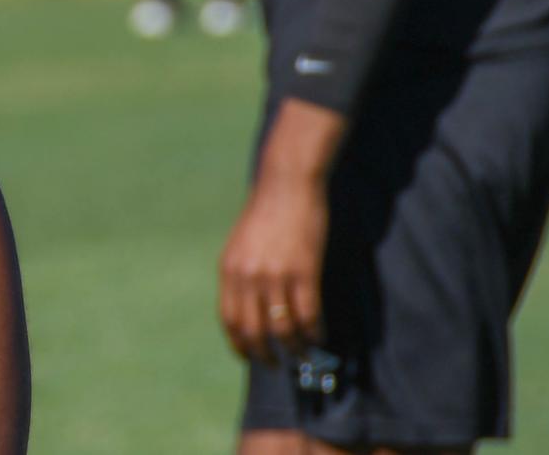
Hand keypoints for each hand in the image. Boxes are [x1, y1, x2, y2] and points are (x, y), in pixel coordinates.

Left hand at [218, 167, 327, 364]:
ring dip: (295, 348)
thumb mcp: (241, 244)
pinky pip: (308, 315)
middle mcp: (248, 276)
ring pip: (284, 328)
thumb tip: (248, 308)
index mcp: (229, 270)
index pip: (229, 320)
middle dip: (266, 354)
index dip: (240, 345)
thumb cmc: (266, 213)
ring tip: (304, 354)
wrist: (286, 184)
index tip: (251, 357)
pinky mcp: (303, 272)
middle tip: (278, 364)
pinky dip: (314, 331)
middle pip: (254, 331)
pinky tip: (320, 336)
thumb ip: (241, 274)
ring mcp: (275, 275)